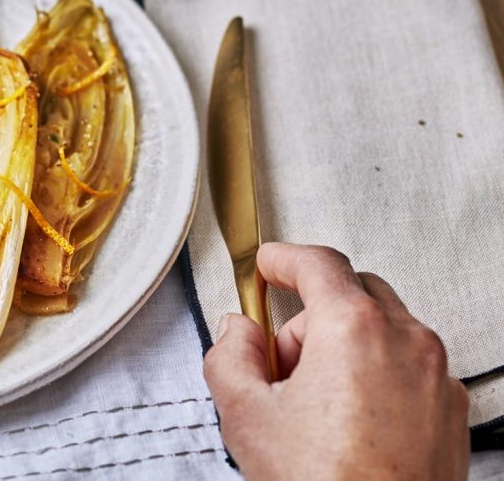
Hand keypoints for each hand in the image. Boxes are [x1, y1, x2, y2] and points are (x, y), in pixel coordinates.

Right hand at [203, 242, 468, 480]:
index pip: (318, 263)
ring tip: (314, 403)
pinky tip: (348, 421)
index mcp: (354, 328)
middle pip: (353, 292)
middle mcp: (406, 341)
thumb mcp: (246, 416)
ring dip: (345, 346)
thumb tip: (236, 333)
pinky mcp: (451, 411)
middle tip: (281, 360)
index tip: (269, 265)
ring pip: (384, 329)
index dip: (283, 259)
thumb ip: (230, 356)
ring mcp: (437, 377)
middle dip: (311, 316)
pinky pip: (410, 367)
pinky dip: (378, 375)